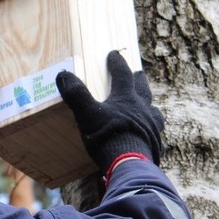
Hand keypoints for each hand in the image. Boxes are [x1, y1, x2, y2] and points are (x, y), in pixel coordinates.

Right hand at [56, 51, 163, 171]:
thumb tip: (62, 74)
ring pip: (154, 113)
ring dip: (150, 108)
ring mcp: (152, 129)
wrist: (130, 165)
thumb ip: (76, 94)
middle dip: (140, 81)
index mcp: (127, 99)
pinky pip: (156, 139)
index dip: (117, 63)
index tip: (114, 54)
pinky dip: (152, 136)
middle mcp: (143, 110)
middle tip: (139, 73)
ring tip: (149, 108)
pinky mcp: (156, 147)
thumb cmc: (108, 137)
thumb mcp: (87, 114)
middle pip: (143, 91)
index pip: (123, 74)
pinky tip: (150, 140)